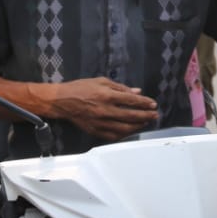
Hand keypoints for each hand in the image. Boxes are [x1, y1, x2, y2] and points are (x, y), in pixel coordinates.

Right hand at [42, 78, 158, 140]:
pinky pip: (113, 136)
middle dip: (145, 116)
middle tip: (155, 115)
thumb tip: (137, 91)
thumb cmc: (81, 88)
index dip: (144, 103)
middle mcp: (104, 110)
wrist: (61, 101)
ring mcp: (100, 122)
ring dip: (137, 126)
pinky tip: (130, 131)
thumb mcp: (101, 81)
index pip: (131, 100)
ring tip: (145, 123)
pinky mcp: (95, 130)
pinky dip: (124, 134)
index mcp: (106, 95)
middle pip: (130, 116)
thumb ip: (120, 87)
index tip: (153, 104)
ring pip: (124, 128)